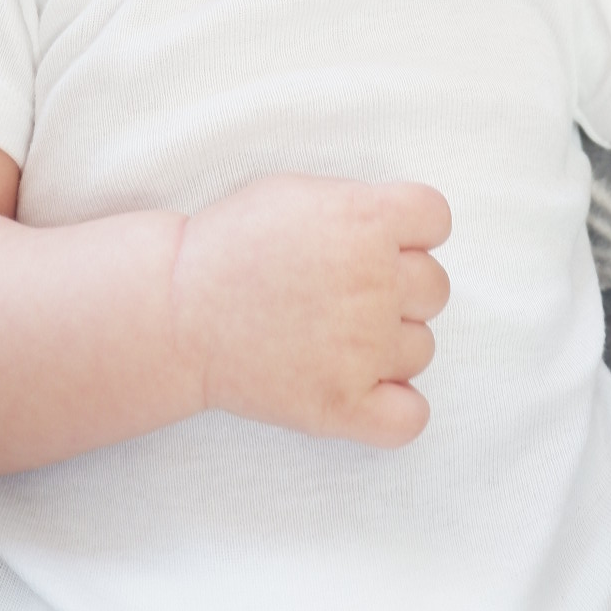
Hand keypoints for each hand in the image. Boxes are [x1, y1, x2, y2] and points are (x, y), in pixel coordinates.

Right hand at [169, 175, 451, 448]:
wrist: (175, 311)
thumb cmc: (233, 245)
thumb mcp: (300, 193)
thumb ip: (361, 207)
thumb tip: (402, 232)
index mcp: (366, 219)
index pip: (435, 218)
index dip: (411, 231)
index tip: (378, 242)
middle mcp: (374, 282)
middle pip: (434, 288)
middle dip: (399, 289)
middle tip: (345, 294)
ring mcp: (362, 348)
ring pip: (423, 349)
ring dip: (390, 346)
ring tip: (335, 338)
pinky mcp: (342, 404)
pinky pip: (411, 417)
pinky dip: (397, 409)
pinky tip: (366, 391)